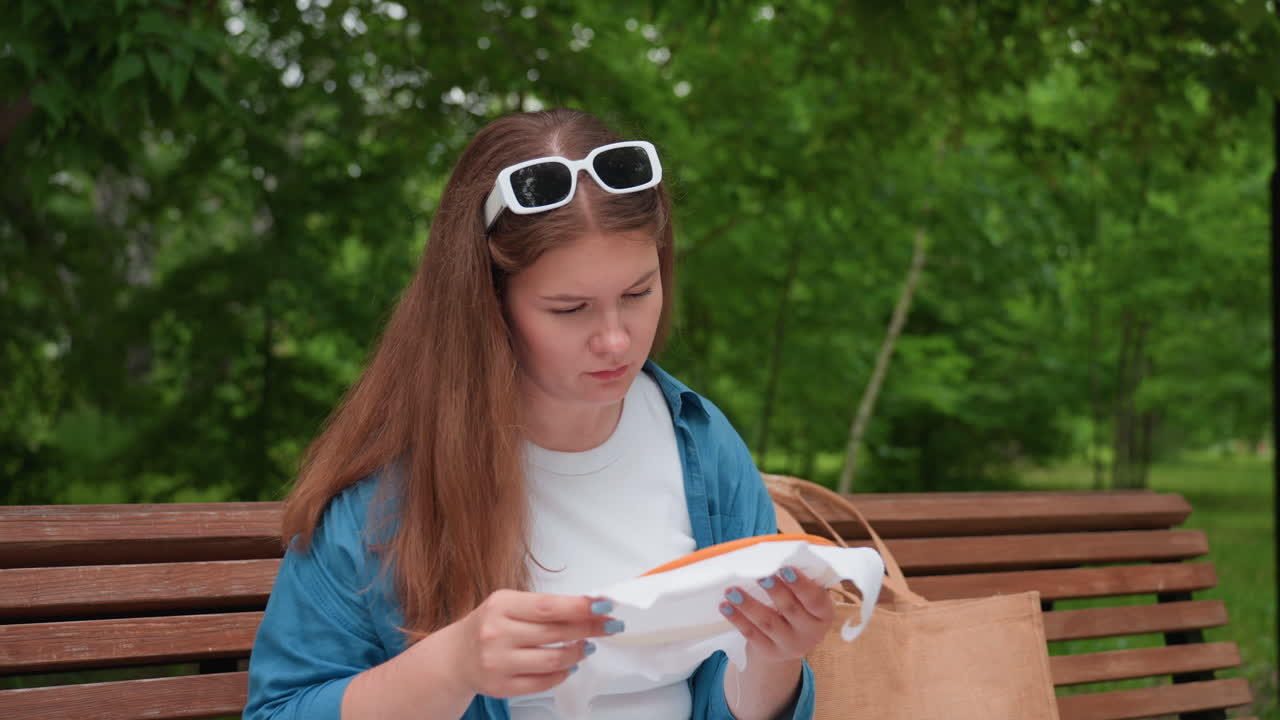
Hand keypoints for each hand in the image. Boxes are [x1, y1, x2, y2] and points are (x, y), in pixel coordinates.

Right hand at [447, 589, 619, 697]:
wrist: (455, 657)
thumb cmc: (489, 625)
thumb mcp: (510, 605)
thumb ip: (545, 606)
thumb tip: (589, 606)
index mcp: (501, 606)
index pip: (548, 607)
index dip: (580, 607)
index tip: (604, 605)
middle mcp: (497, 634)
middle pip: (555, 633)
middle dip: (590, 628)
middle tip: (610, 625)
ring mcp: (498, 663)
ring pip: (553, 661)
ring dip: (578, 653)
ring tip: (588, 646)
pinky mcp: (501, 687)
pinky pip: (543, 683)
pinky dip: (563, 674)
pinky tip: (569, 665)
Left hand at [718, 566, 833, 664]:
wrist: (785, 647)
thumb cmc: (797, 610)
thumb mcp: (806, 600)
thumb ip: (798, 582)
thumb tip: (777, 556)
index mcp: (823, 614)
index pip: (815, 599)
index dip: (801, 584)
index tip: (785, 568)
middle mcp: (810, 633)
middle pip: (790, 609)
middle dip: (775, 591)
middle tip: (761, 575)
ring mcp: (789, 645)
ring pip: (767, 622)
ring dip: (748, 604)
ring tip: (732, 590)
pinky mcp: (769, 652)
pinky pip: (751, 634)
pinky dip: (737, 619)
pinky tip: (725, 606)